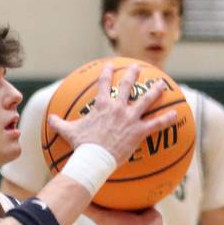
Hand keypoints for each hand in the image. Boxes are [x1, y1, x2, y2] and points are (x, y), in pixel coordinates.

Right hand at [47, 63, 176, 164]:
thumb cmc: (82, 146)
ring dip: (155, 91)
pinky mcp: (139, 131)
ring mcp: (130, 118)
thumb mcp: (68, 132)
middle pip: (128, 85)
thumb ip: (59, 123)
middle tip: (138, 67)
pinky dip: (166, 119)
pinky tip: (175, 114)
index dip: (107, 73)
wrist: (94, 158)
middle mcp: (118, 107)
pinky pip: (156, 123)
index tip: (110, 66)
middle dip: (133, 74)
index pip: (104, 83)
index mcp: (102, 105)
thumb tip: (48, 119)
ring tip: (162, 85)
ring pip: (146, 100)